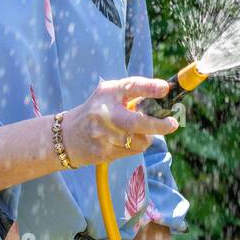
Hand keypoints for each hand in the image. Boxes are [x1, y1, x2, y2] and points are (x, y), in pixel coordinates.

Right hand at [62, 76, 178, 168]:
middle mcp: (104, 113)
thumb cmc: (96, 111)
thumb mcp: (109, 94)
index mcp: (108, 93)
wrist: (67, 136)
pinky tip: (125, 141)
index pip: (130, 87)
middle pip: (137, 122)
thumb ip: (132, 93)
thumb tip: (164, 93)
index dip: (149, 87)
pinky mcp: (103, 153)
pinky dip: (135, 146)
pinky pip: (131, 152)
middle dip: (159, 125)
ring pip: (139, 141)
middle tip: (172, 124)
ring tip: (138, 132)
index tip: (165, 89)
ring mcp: (103, 135)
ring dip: (146, 137)